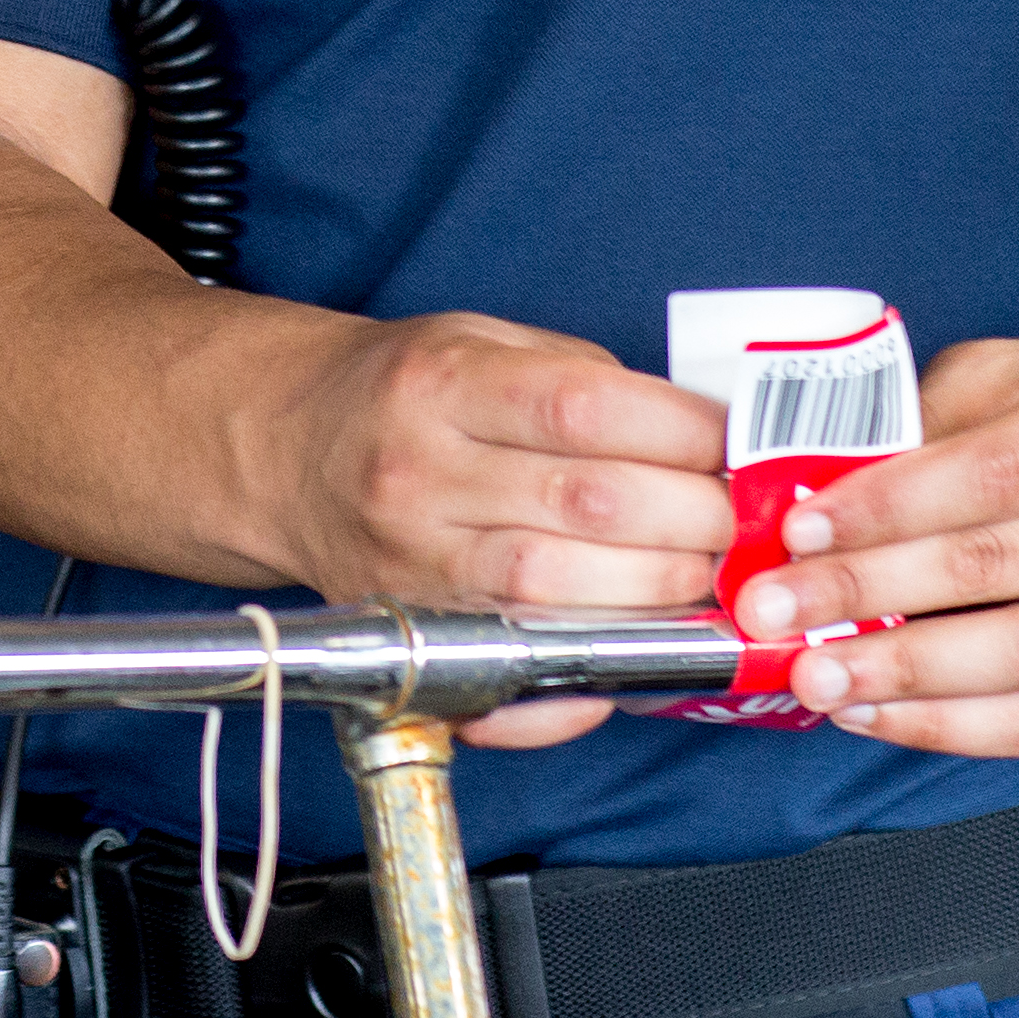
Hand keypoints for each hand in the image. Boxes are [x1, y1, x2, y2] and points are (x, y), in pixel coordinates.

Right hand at [263, 314, 729, 745]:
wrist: (282, 448)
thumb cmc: (402, 392)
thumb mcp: (480, 341)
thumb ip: (582, 379)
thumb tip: (700, 441)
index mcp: (443, 383)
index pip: (585, 409)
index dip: (682, 434)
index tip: (734, 450)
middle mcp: (419, 473)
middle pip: (587, 505)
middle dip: (691, 522)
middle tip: (736, 526)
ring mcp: (410, 560)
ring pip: (554, 593)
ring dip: (654, 595)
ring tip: (700, 583)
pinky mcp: (412, 626)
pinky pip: (503, 670)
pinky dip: (578, 677)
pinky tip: (626, 658)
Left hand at [730, 339, 1018, 759]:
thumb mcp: (1012, 376)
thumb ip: (928, 418)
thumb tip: (821, 480)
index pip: (992, 472)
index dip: (887, 505)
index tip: (800, 530)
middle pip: (993, 566)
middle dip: (866, 593)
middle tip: (776, 610)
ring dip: (903, 675)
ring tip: (818, 674)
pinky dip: (951, 728)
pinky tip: (877, 713)